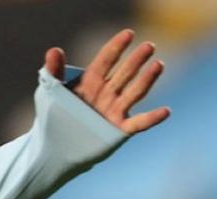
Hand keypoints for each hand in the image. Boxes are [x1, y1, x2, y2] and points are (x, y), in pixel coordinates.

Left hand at [44, 28, 169, 134]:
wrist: (55, 147)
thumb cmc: (54, 115)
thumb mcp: (51, 92)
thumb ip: (54, 71)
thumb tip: (54, 50)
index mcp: (91, 81)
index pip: (106, 60)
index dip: (116, 47)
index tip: (129, 34)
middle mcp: (107, 93)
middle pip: (125, 73)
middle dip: (136, 60)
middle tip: (149, 46)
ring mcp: (115, 110)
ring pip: (135, 93)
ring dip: (147, 80)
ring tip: (158, 65)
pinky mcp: (119, 129)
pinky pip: (138, 123)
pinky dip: (152, 118)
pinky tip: (165, 111)